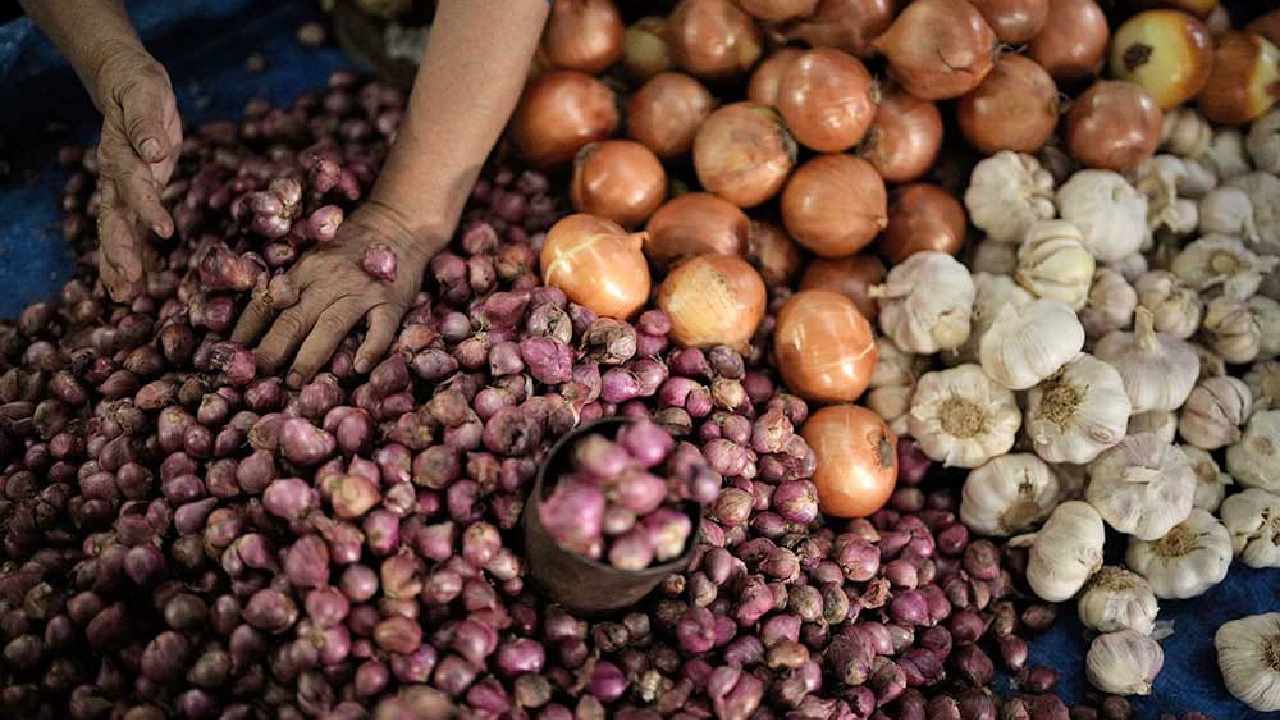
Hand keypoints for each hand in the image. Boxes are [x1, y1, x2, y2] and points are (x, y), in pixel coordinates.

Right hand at [93, 45, 182, 301]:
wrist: (125, 87)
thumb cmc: (141, 89)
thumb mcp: (147, 95)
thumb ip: (147, 123)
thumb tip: (154, 151)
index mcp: (120, 154)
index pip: (133, 184)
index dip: (146, 207)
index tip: (164, 230)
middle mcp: (114, 177)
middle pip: (113, 218)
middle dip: (119, 251)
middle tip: (127, 283)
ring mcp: (119, 189)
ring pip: (114, 231)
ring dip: (117, 264)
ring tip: (122, 297)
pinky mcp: (130, 196)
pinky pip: (126, 230)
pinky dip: (125, 257)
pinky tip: (129, 286)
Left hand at [232, 201, 441, 386]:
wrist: (399, 222)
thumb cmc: (353, 242)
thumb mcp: (316, 253)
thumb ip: (295, 281)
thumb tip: (265, 318)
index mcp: (305, 269)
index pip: (269, 301)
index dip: (248, 328)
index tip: (232, 352)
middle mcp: (329, 281)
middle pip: (294, 319)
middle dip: (271, 349)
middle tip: (254, 375)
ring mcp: (361, 292)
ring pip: (330, 327)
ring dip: (310, 357)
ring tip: (295, 382)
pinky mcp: (391, 302)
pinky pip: (380, 329)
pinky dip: (370, 349)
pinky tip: (359, 369)